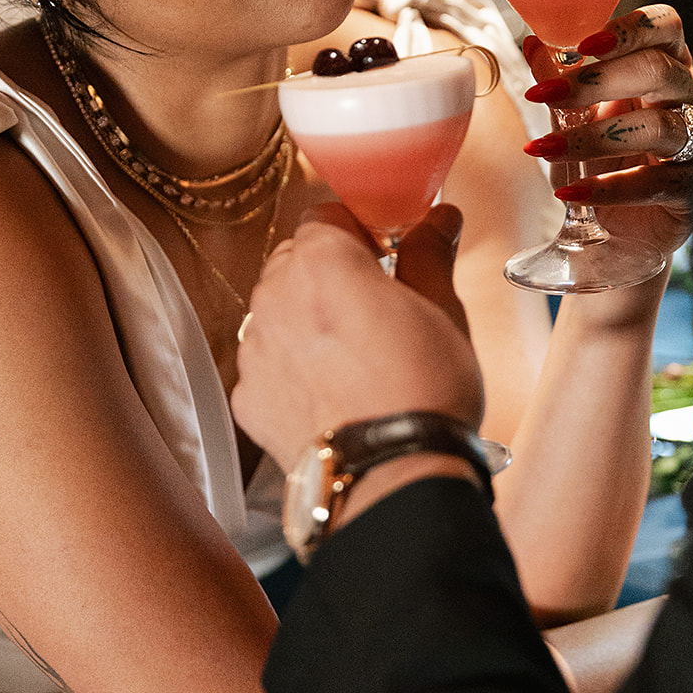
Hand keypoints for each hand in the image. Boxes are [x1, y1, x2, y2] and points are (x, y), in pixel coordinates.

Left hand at [231, 203, 484, 474]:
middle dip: (331, 276)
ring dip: (308, 322)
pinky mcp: (249, 398)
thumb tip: (440, 219)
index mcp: (322, 261)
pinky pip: (269, 365)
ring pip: (278, 313)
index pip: (326, 215)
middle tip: (376, 307)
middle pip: (296, 263)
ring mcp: (255, 350)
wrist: (392, 476)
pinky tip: (334, 392)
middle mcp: (276, 297)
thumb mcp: (443, 309)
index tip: (382, 252)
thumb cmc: (422, 391)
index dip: (357, 231)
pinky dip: (294, 370)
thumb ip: (430, 253)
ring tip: (357, 357)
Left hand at [522, 5, 692, 257]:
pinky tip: (571, 193)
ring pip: (659, 128)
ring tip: (546, 150)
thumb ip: (561, 82)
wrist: (627, 229)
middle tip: (547, 95)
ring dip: (595, 137)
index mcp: (667, 66)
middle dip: (598, 80)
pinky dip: (608, 188)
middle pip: (659, 71)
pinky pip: (655, 183)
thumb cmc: (608, 160)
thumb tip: (534, 43)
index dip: (630, 29)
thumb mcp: (577, 118)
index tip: (583, 44)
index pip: (666, 26)